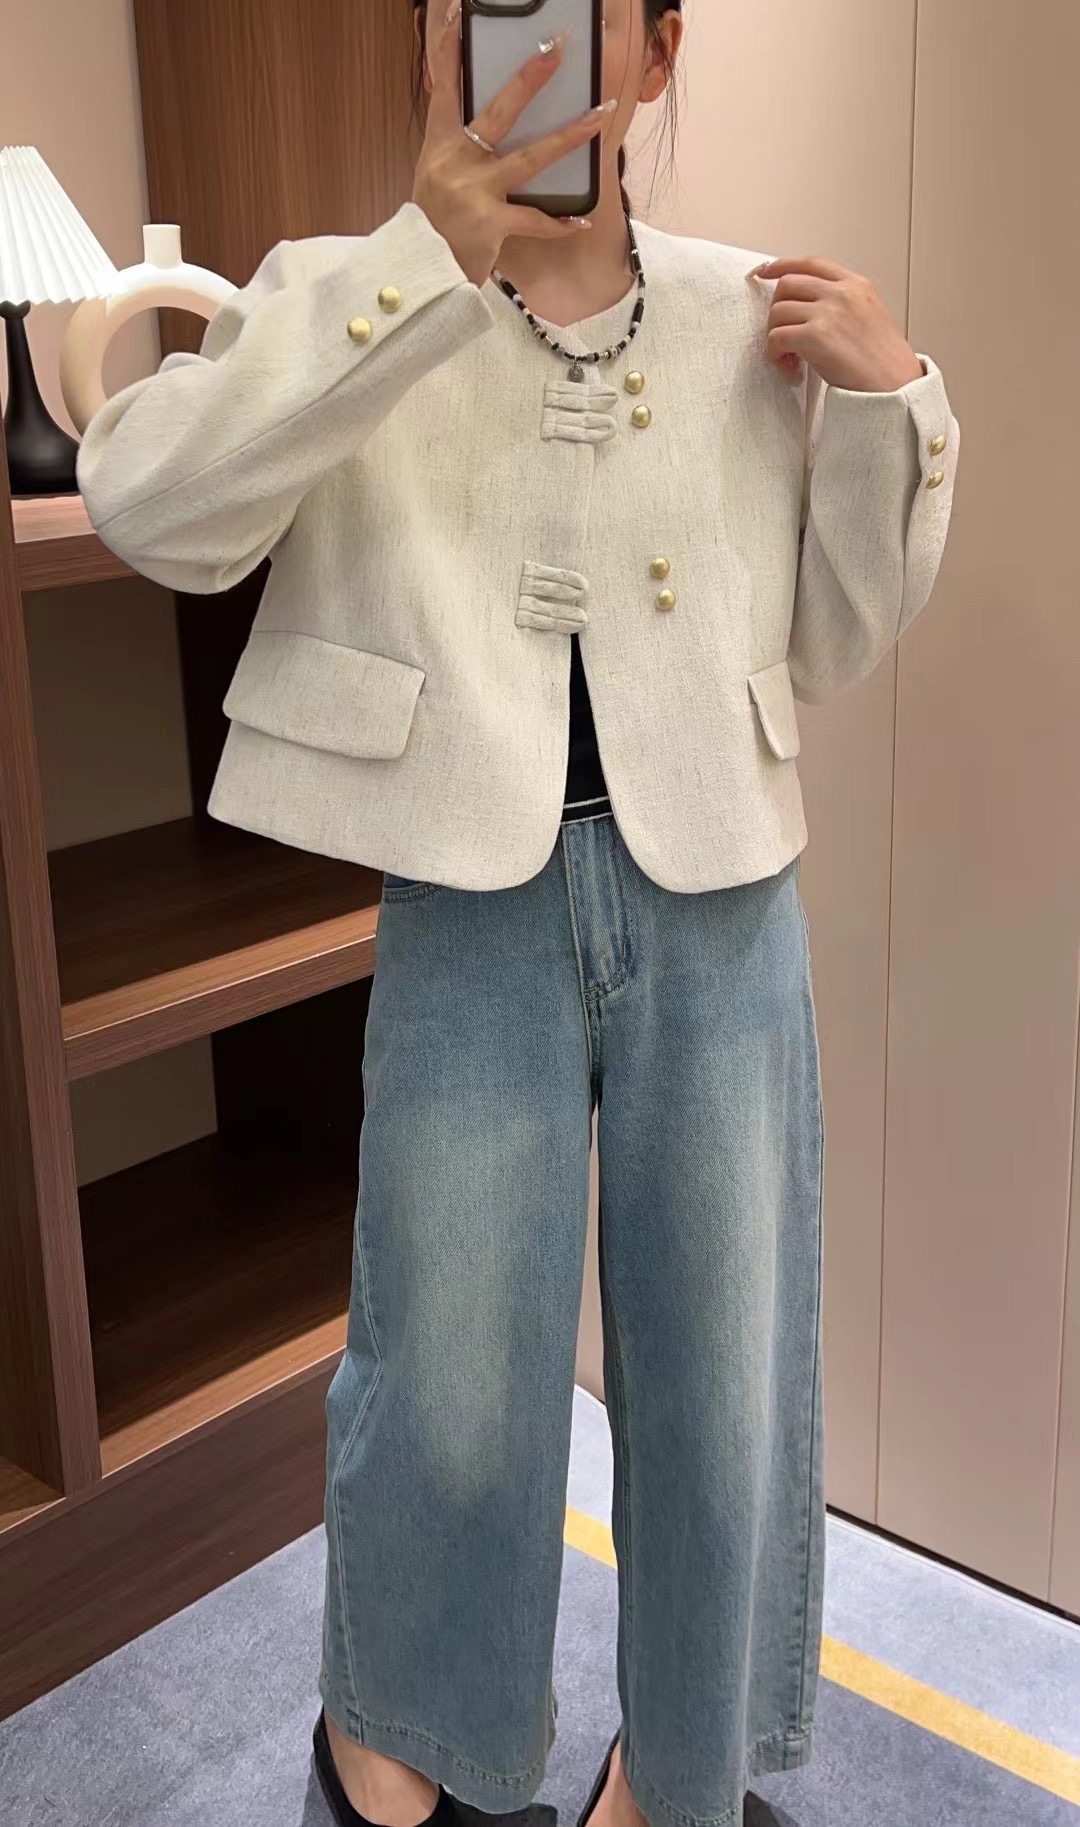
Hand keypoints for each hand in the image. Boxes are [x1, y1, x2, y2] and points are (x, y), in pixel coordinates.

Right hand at [413, 3, 612, 290]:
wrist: (420, 272)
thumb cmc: (432, 223)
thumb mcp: (434, 177)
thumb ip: (458, 150)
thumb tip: (489, 127)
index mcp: (439, 144)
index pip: (444, 85)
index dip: (450, 48)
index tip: (459, 14)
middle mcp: (456, 161)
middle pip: (499, 111)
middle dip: (529, 78)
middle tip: (556, 50)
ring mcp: (474, 191)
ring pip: (531, 157)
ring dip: (569, 136)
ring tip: (600, 117)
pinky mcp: (490, 223)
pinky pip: (534, 220)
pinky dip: (558, 224)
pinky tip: (581, 220)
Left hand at [749, 254, 925, 391]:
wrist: (897, 385)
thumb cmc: (884, 361)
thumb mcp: (870, 316)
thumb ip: (842, 304)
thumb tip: (807, 309)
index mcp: (856, 285)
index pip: (811, 263)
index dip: (783, 265)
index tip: (766, 272)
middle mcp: (841, 293)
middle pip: (788, 284)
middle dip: (777, 310)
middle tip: (784, 336)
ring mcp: (829, 312)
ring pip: (777, 311)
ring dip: (775, 336)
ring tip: (790, 359)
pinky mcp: (816, 336)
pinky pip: (777, 337)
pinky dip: (775, 355)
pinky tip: (790, 369)